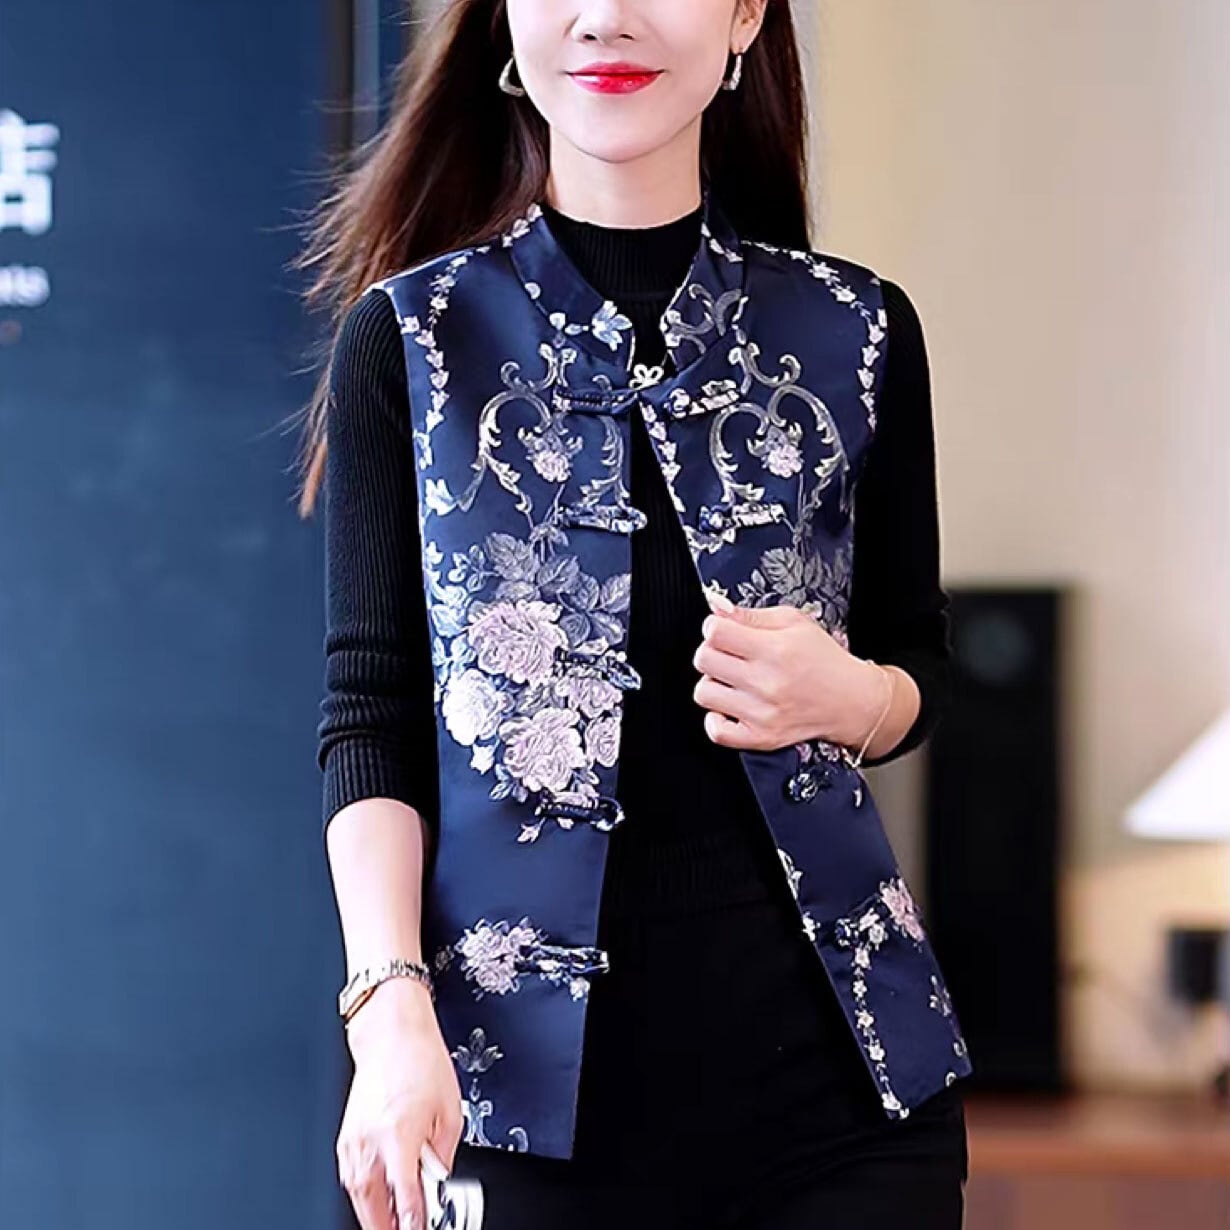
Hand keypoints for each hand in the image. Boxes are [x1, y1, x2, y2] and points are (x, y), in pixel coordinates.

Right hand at [336, 978, 464, 1229]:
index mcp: (398, 1136)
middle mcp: (370, 1142)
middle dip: (386, 1226)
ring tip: (390, 1224)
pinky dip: (362, 1194)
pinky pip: (350, 1177)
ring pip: (356, 1195)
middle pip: (372, 1205)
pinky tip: (375, 1200)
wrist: (392, 1033)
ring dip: (372, 1215)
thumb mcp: (450, 1110)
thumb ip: (444, 1153)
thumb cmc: (421, 1060)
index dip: (414, 1222)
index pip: (405, 1198)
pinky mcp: (346, 1135)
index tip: (419, 1228)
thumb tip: (439, 1179)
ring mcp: (353, 1139)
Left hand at [690, 590, 885, 752]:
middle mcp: (767, 682)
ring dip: (714, 683)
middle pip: (703, 659)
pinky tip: (731, 706)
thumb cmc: (823, 659)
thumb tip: (715, 607)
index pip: (714, 632)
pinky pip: (716, 730)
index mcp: (775, 649)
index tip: (724, 630)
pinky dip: (716, 718)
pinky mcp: (761, 737)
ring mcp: (763, 713)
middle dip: (712, 651)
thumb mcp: (794, 622)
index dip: (714, 627)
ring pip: (703, 692)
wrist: (851, 700)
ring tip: (733, 680)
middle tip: (729, 654)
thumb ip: (751, 614)